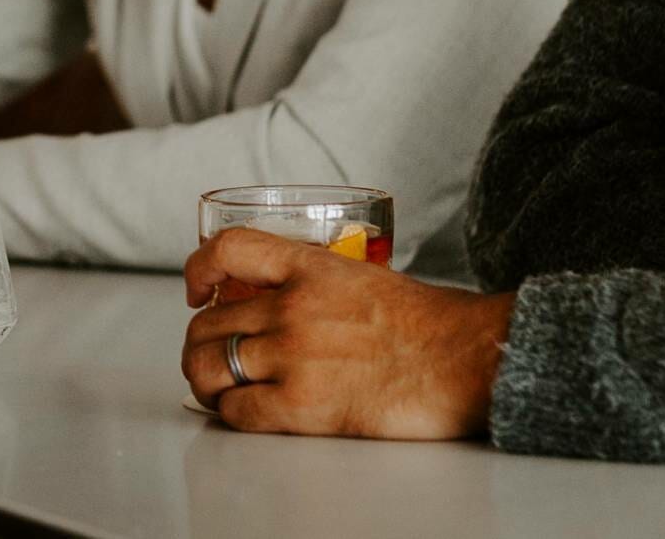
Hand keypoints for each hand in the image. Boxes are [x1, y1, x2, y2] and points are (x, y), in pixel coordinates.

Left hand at [180, 228, 513, 438]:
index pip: (228, 250)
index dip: (198, 269)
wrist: (466, 359)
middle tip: (212, 355)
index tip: (197, 288)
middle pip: (208, 323)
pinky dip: (231, 413)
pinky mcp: (303, 406)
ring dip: (205, 381)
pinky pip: (236, 410)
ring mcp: (294, 356)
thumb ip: (318, 283)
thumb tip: (287, 301)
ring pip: (209, 367)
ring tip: (217, 388)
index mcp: (310, 268)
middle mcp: (293, 308)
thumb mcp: (366, 275)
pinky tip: (244, 411)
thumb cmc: (431, 324)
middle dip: (201, 342)